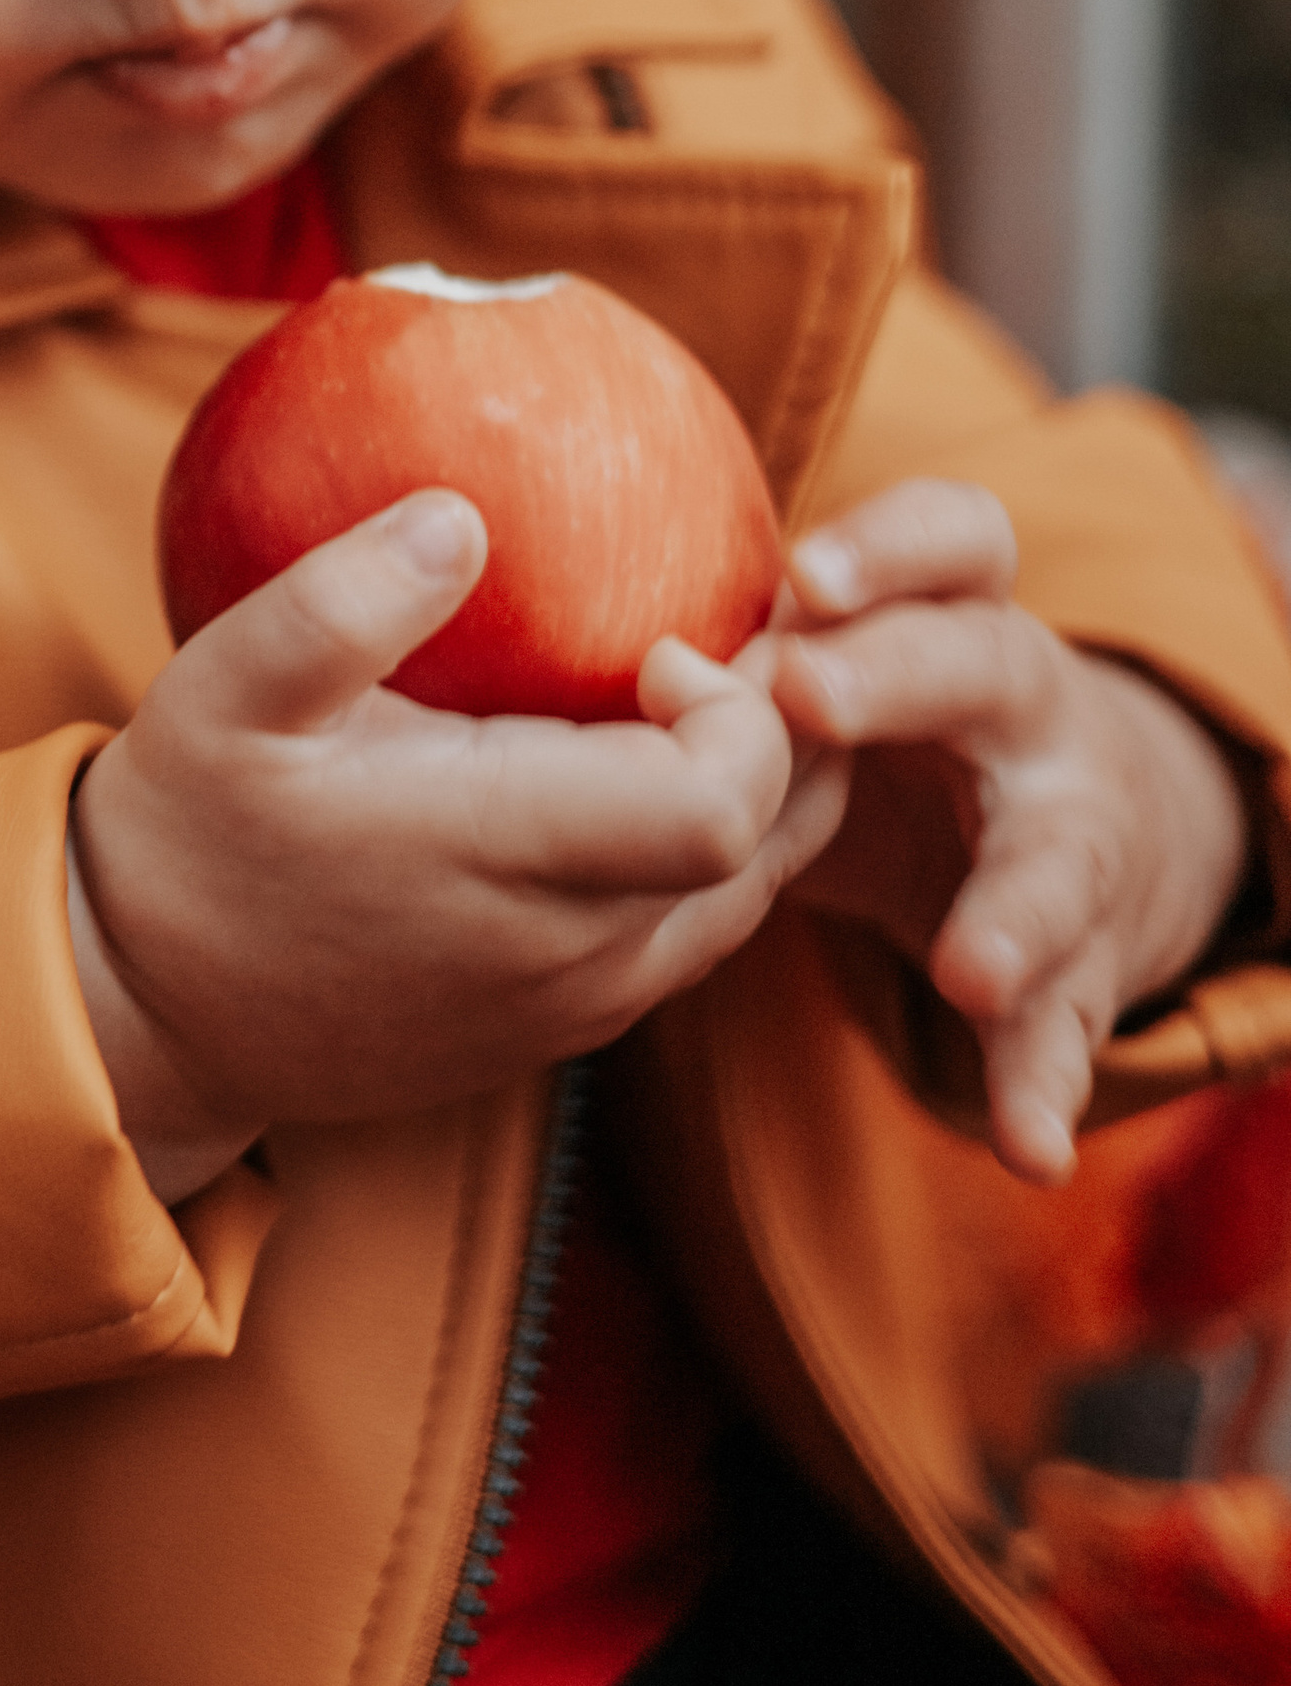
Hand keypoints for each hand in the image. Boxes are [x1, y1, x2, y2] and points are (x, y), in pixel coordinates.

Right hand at [68, 491, 850, 1202]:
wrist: (154, 1011)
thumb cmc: (191, 832)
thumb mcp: (221, 691)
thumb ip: (338, 605)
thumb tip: (460, 514)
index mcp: (496, 856)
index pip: (720, 804)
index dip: (742, 707)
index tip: (661, 638)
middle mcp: (567, 951)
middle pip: (772, 845)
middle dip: (788, 727)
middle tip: (733, 625)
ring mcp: (579, 1003)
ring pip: (753, 895)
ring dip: (765, 785)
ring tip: (710, 682)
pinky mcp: (571, 1024)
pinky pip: (699, 928)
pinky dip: (719, 839)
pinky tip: (656, 758)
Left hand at [760, 479, 1252, 1184]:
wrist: (1063, 824)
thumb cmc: (890, 729)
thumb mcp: (833, 680)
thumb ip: (742, 667)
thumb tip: (600, 656)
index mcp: (957, 616)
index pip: (951, 539)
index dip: (887, 546)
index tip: (799, 575)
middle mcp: (1027, 708)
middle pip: (984, 668)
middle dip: (901, 678)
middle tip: (808, 698)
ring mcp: (1070, 832)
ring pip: (1055, 859)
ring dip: (1013, 914)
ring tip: (968, 972)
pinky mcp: (1085, 956)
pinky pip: (1070, 1017)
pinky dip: (1043, 1081)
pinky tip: (1025, 1146)